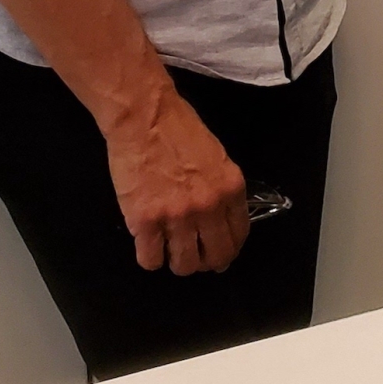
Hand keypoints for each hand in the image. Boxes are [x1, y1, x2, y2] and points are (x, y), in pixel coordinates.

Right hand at [103, 85, 249, 274]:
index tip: (219, 253)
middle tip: (194, 256)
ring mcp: (176, 217)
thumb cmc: (179, 129)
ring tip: (169, 250)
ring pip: (183, 265)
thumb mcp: (218, 158)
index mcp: (231, 189)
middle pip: (215, 258)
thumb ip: (222, 191)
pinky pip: (150, 260)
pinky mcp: (144, 221)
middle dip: (206, 263)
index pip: (238, 236)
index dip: (228, 250)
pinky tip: (148, 246)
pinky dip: (150, 258)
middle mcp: (208, 207)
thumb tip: (221, 221)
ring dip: (177, 262)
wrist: (144, 117)